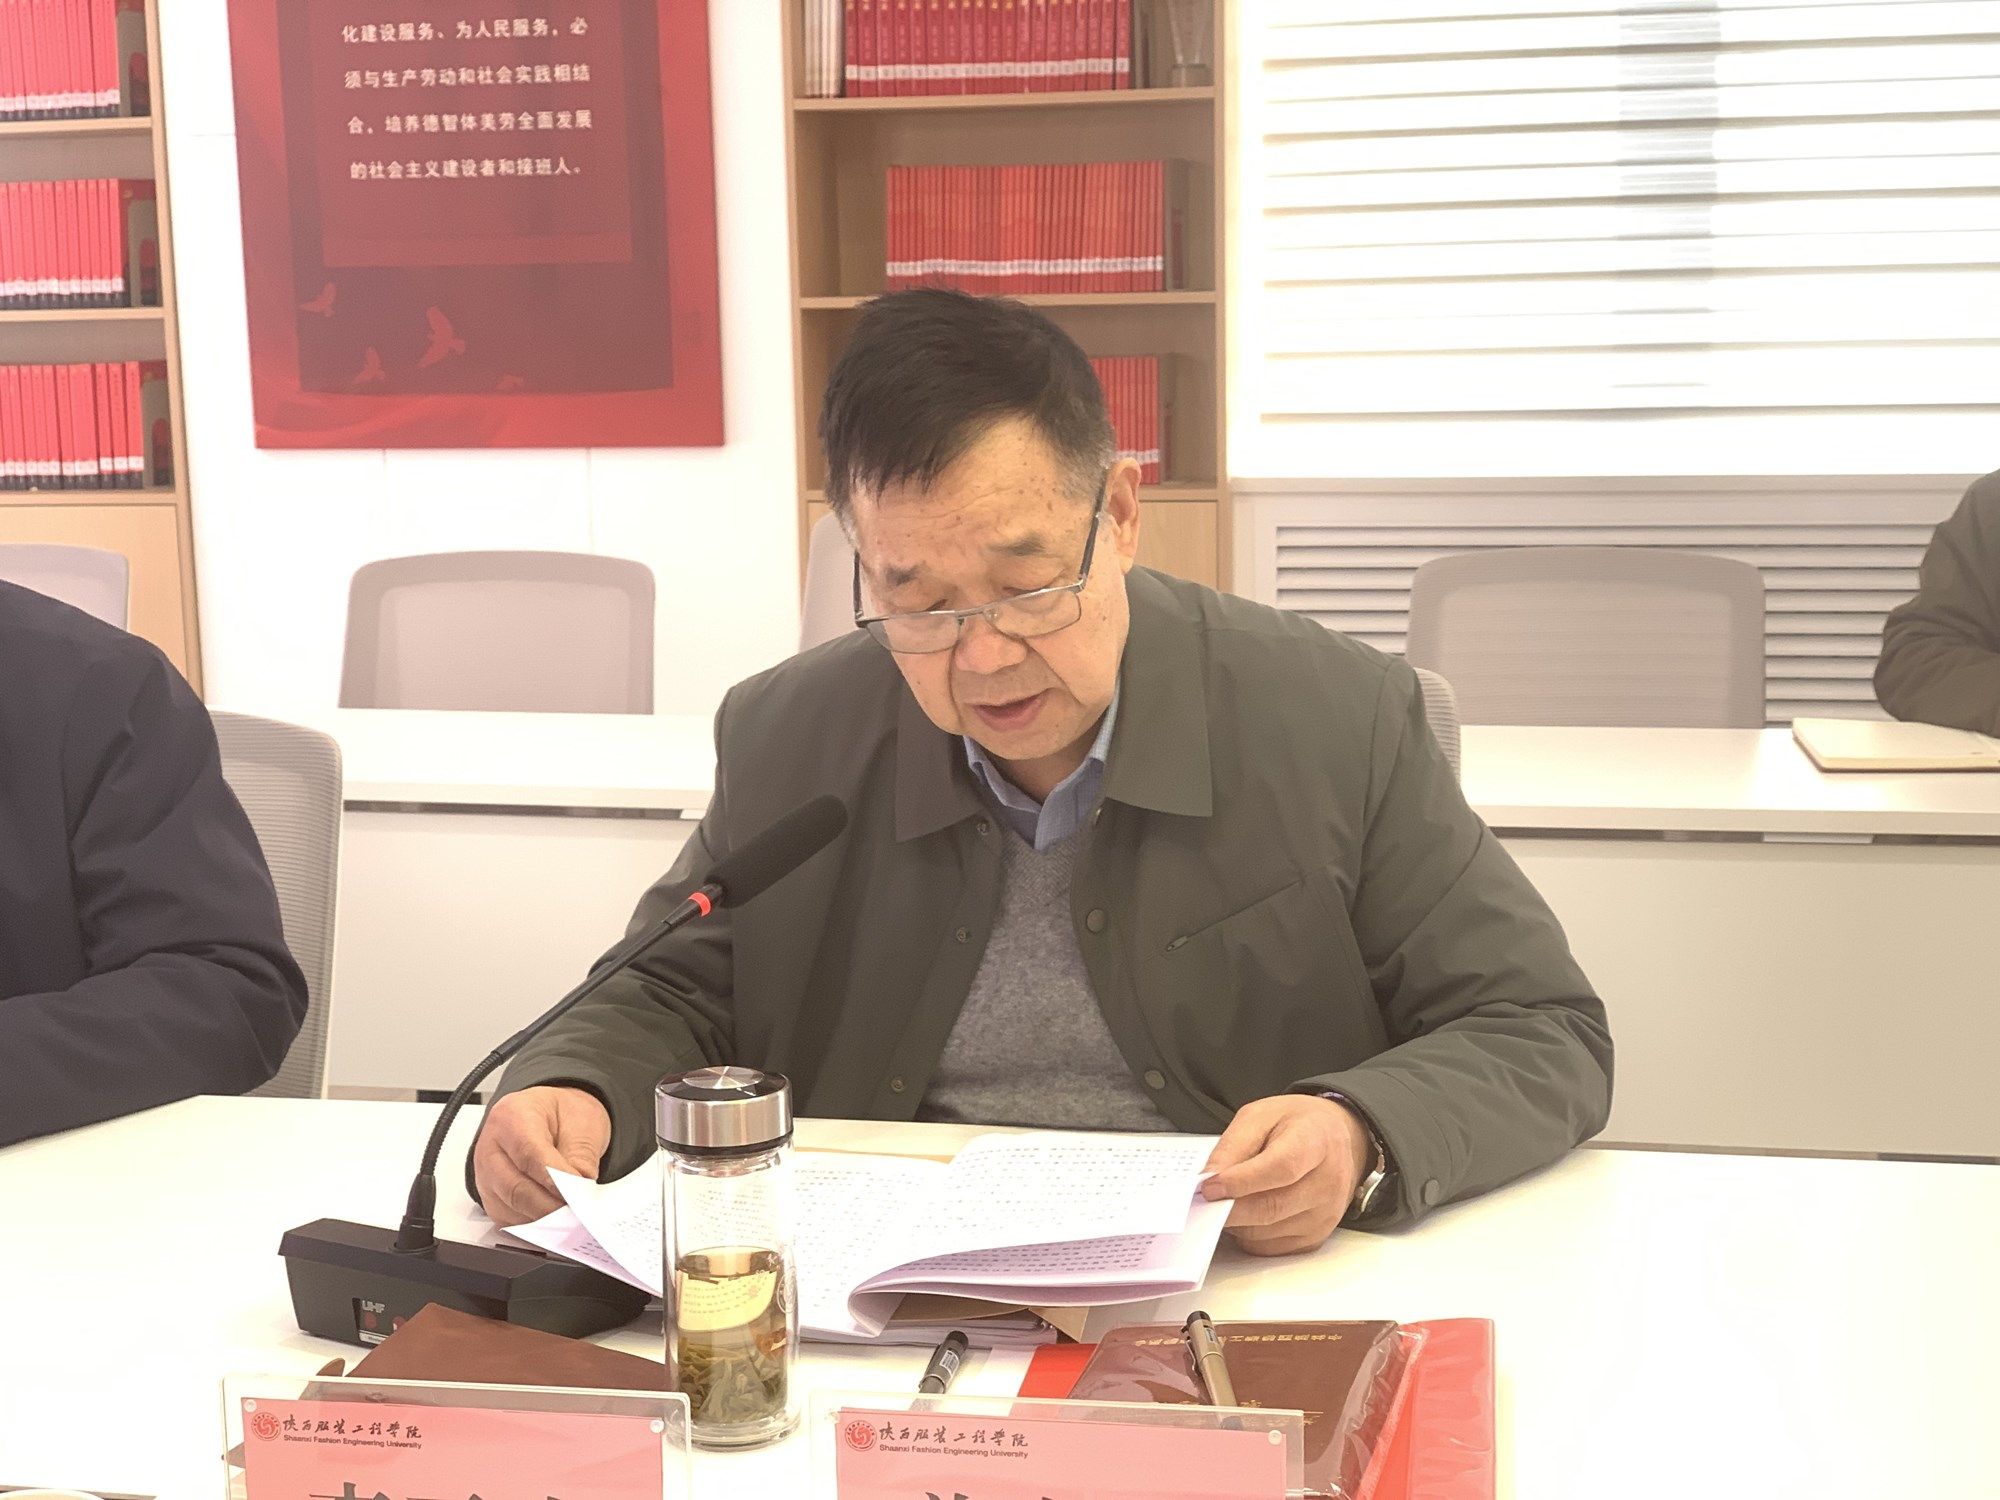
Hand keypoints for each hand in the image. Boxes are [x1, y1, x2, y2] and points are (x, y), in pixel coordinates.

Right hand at [472, 1085, 611, 1226]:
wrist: (547, 1117)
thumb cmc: (560, 1116)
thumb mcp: (581, 1122)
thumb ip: (580, 1157)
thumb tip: (580, 1190)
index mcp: (512, 1116)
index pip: (529, 1154)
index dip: (554, 1180)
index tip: (576, 1196)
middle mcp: (491, 1146)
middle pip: (515, 1187)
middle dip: (551, 1206)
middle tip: (578, 1215)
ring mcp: (486, 1175)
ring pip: (511, 1208)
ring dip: (543, 1219)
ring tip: (571, 1219)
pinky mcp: (490, 1198)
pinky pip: (509, 1220)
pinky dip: (534, 1225)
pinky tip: (555, 1222)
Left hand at [1200, 1094, 1372, 1256]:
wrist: (1333, 1139)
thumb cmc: (1296, 1126)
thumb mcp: (1261, 1116)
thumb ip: (1234, 1145)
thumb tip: (1210, 1177)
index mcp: (1316, 1142)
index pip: (1281, 1168)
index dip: (1242, 1181)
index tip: (1210, 1186)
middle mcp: (1328, 1183)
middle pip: (1272, 1207)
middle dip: (1229, 1207)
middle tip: (1202, 1202)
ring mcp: (1324, 1215)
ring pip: (1266, 1232)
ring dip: (1236, 1222)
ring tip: (1224, 1201)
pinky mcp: (1314, 1237)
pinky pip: (1270, 1247)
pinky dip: (1248, 1235)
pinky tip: (1243, 1215)